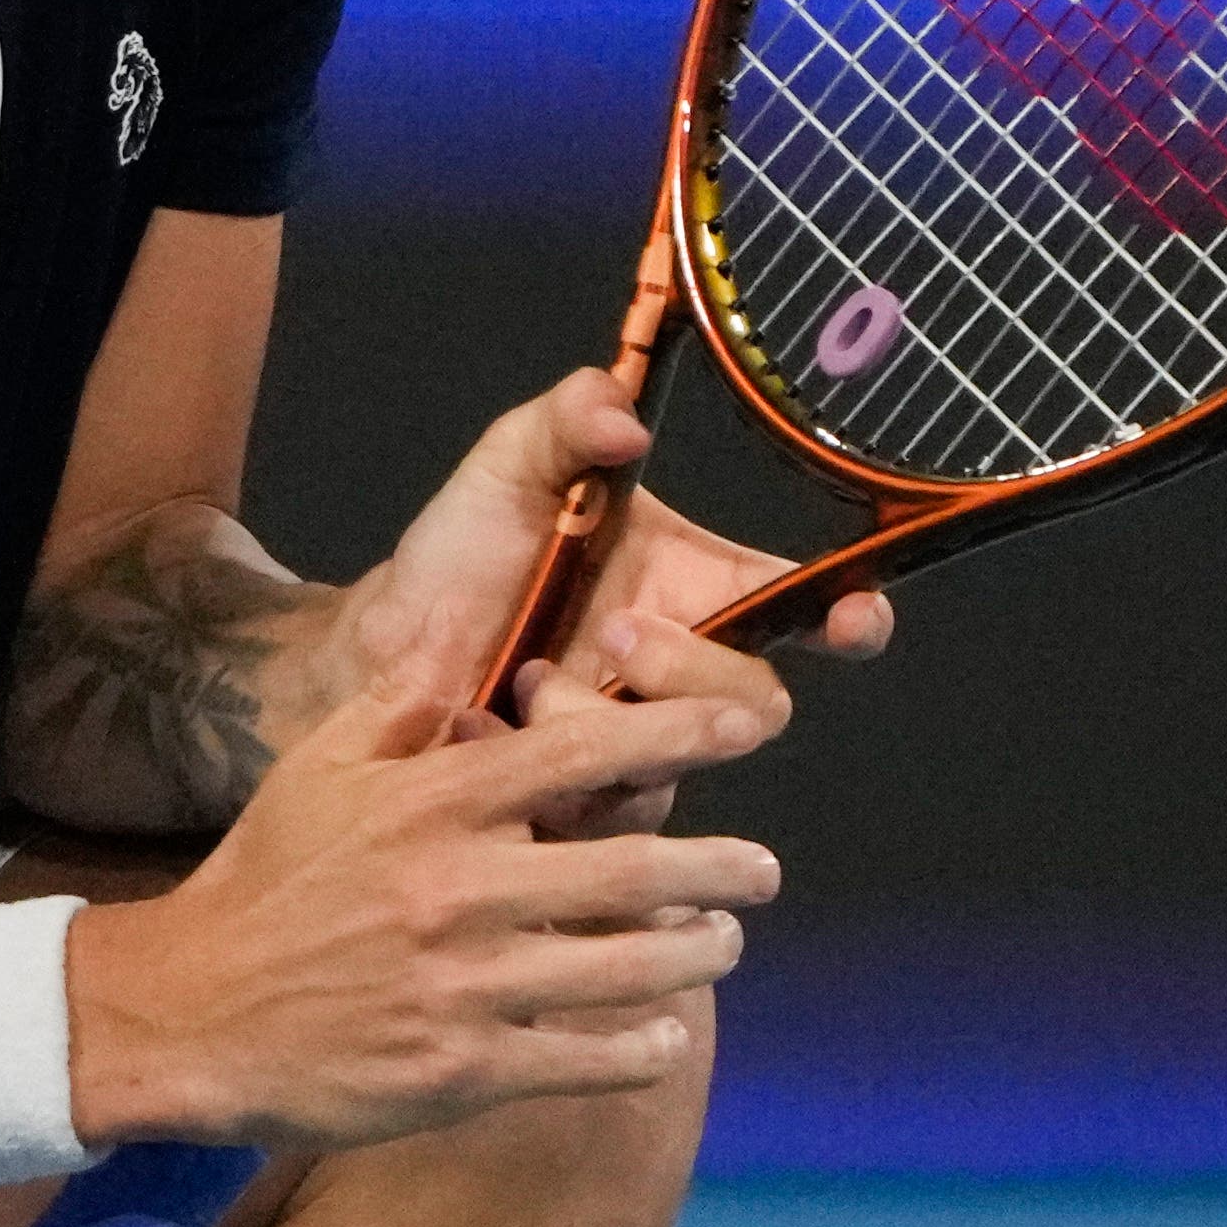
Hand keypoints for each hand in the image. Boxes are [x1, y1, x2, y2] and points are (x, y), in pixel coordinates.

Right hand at [67, 674, 780, 1152]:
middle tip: (761, 872)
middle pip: (633, 871)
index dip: (678, 736)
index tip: (747, 729)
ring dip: (696, 956)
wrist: (188, 1010)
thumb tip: (463, 651)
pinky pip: (581, 1059)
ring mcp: (465, 985)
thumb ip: (398, 706)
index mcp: (434, 804)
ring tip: (721, 943)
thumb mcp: (315, 768)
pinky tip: (664, 1038)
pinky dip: (639, 1050)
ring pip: (626, 968)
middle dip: (720, 870)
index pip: (580, 755)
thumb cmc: (263, 884)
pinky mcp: (459, 1070)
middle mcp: (461, 888)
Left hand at [349, 368, 891, 802]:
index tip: (853, 615)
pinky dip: (545, 762)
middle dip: (695, 672)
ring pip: (681, 763)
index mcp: (692, 588)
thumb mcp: (511, 467)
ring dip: (603, 722)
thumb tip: (623, 415)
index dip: (850, 617)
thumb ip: (570, 417)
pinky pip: (608, 811)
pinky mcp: (585, 803)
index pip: (806, 607)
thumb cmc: (455, 564)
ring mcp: (636, 747)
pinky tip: (487, 724)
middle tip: (615, 636)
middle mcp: (678, 675)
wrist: (374, 658)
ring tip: (525, 682)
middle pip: (757, 704)